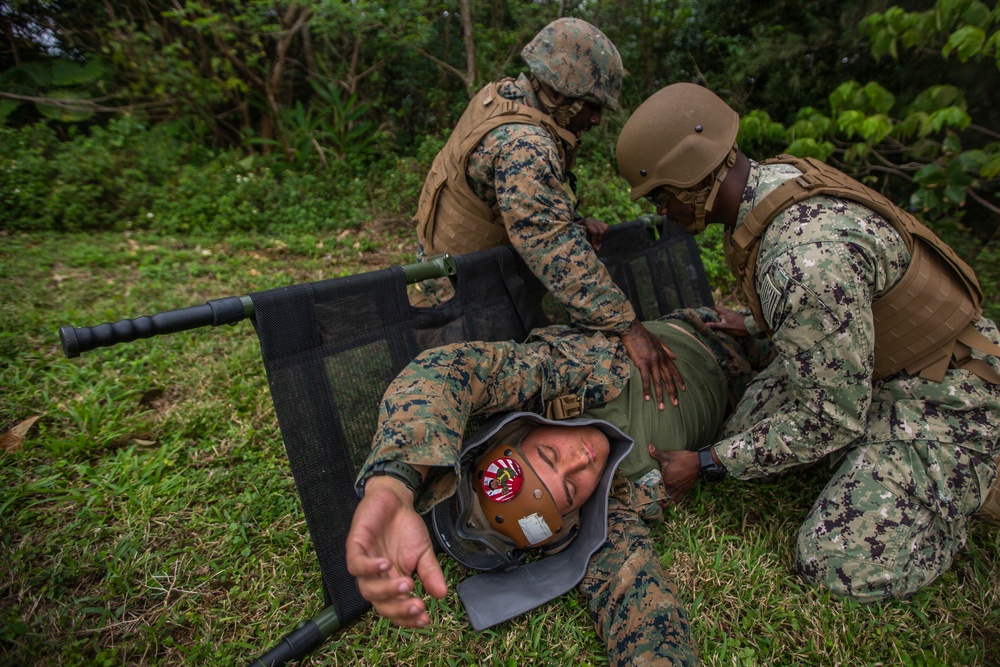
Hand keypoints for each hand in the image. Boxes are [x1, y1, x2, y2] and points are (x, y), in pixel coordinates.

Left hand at [346, 476, 447, 627]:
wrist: (395, 499)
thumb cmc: (406, 528)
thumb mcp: (424, 552)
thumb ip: (430, 573)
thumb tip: (442, 594)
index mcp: (391, 582)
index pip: (395, 608)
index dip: (407, 617)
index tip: (426, 619)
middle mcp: (376, 578)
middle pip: (380, 604)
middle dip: (398, 609)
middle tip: (418, 606)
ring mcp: (364, 563)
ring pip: (367, 588)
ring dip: (386, 590)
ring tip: (408, 584)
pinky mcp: (355, 546)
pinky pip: (356, 564)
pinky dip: (370, 568)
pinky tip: (386, 564)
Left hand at [577, 217, 607, 250]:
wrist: (574, 225)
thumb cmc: (574, 232)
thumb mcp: (576, 235)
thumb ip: (584, 240)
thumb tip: (595, 248)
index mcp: (585, 222)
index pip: (594, 232)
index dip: (595, 240)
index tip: (594, 247)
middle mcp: (591, 220)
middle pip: (601, 231)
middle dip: (599, 240)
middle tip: (596, 247)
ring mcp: (595, 220)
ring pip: (605, 228)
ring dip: (602, 237)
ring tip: (598, 243)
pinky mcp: (599, 221)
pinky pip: (606, 227)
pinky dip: (604, 234)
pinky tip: (600, 238)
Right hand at [620, 321, 684, 407]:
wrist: (632, 330)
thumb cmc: (643, 335)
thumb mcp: (658, 341)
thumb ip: (667, 349)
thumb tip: (675, 356)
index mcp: (664, 355)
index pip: (674, 370)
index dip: (679, 380)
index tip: (683, 390)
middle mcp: (660, 360)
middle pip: (668, 379)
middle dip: (672, 392)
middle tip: (675, 404)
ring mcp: (652, 362)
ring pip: (658, 382)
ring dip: (660, 395)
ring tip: (661, 407)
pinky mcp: (642, 364)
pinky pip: (646, 380)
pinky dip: (647, 390)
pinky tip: (647, 398)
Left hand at [646, 446, 700, 504]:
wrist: (699, 463)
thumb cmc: (683, 459)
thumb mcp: (669, 456)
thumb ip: (657, 453)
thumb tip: (649, 447)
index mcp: (665, 480)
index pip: (655, 490)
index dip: (650, 493)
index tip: (646, 494)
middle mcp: (671, 487)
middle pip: (661, 498)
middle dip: (656, 500)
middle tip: (651, 499)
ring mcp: (678, 490)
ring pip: (669, 501)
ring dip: (664, 502)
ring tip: (660, 502)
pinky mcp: (684, 490)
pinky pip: (678, 499)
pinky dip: (674, 501)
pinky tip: (671, 499)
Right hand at [707, 306, 748, 336]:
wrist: (749, 327)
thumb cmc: (736, 327)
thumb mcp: (725, 327)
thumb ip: (715, 325)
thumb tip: (706, 324)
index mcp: (725, 312)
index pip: (716, 307)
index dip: (710, 308)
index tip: (706, 311)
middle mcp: (729, 311)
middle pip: (720, 310)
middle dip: (715, 313)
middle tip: (710, 317)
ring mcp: (733, 314)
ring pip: (725, 313)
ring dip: (720, 315)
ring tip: (717, 320)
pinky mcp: (737, 316)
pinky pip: (729, 315)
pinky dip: (725, 318)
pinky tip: (725, 323)